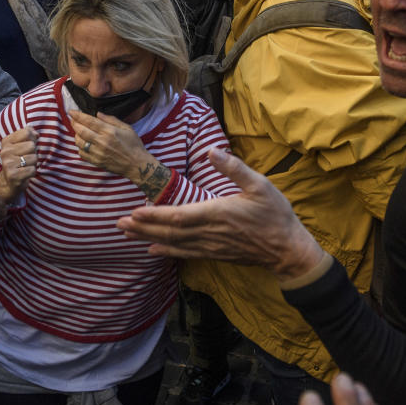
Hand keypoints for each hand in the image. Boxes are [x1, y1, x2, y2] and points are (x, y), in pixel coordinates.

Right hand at [0, 127, 38, 201]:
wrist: (10, 181)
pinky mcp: (13, 175)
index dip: (32, 139)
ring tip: (25, 166)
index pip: (27, 132)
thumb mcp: (22, 144)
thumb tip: (36, 134)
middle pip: (32, 145)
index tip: (27, 147)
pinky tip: (25, 174)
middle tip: (26, 159)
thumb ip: (29, 134)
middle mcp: (5, 151)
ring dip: (33, 163)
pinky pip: (32, 170)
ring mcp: (7, 164)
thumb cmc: (19, 159)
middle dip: (33, 153)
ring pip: (34, 158)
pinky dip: (32, 173)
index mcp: (6, 141)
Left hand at [69, 109, 151, 178]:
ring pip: (79, 142)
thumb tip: (98, 114)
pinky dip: (79, 147)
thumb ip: (111, 119)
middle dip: (74, 123)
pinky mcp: (96, 162)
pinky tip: (83, 143)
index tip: (71, 112)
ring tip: (78, 130)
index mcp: (109, 132)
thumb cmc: (134, 145)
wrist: (136, 164)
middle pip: (81, 130)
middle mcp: (102, 142)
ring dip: (76, 135)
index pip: (89, 121)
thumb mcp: (127, 128)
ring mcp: (98, 153)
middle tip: (72, 119)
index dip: (78, 115)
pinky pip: (82, 153)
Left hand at [117, 148, 327, 281]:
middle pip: (169, 232)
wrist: (287, 250)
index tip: (135, 211)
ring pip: (174, 244)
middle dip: (143, 227)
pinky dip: (167, 251)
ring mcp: (210, 246)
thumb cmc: (275, 215)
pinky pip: (185, 254)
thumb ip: (235, 168)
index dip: (155, 214)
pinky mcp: (214, 254)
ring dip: (148, 238)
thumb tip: (212, 150)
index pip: (179, 215)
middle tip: (117, 223)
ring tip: (125, 234)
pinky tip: (152, 250)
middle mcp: (209, 233)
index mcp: (218, 213)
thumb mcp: (261, 185)